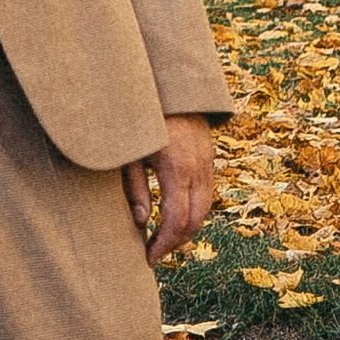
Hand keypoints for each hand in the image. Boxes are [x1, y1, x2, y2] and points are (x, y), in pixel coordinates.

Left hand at [125, 118, 216, 265]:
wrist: (167, 82)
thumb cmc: (140, 116)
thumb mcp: (129, 152)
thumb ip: (135, 187)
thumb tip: (142, 221)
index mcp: (176, 167)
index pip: (177, 220)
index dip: (164, 244)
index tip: (149, 257)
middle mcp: (198, 166)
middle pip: (196, 219)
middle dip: (176, 242)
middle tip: (155, 254)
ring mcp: (208, 160)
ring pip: (206, 207)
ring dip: (187, 228)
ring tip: (163, 239)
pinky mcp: (209, 155)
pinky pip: (207, 191)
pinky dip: (194, 210)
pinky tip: (175, 215)